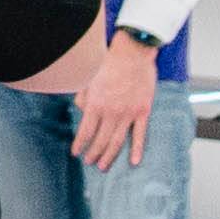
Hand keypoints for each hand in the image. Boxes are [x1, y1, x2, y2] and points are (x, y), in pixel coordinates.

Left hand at [67, 27, 163, 171]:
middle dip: (93, 153)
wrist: (133, 52)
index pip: (85, 131)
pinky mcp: (142, 111)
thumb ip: (84, 96)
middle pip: (100, 140)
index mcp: (96, 104)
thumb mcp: (89, 77)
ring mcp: (128, 114)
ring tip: (103, 166)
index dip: (80, 144)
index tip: (76, 153)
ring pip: (117, 141)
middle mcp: (111, 112)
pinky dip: (137, 149)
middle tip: (89, 162)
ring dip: (109, 156)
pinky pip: (140, 135)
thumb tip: (81, 109)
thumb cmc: (110, 61)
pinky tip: (134, 161)